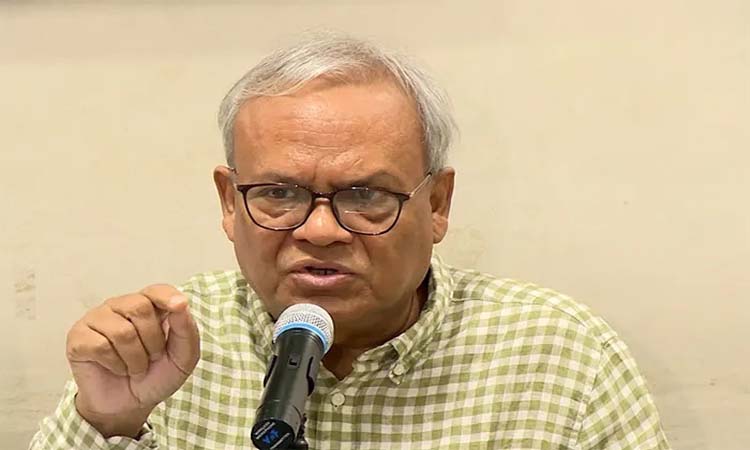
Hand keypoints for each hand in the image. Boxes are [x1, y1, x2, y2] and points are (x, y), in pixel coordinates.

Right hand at [65, 284, 199, 436]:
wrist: (131, 405)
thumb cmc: (156, 375)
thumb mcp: (183, 357)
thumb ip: (185, 329)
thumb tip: (180, 303)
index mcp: (149, 305)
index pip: (157, 290)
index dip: (167, 296)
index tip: (179, 306)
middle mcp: (121, 306)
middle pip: (140, 308)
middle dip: (153, 341)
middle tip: (152, 357)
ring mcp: (97, 319)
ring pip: (122, 331)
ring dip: (135, 359)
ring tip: (135, 367)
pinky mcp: (79, 337)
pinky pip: (100, 346)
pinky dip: (115, 364)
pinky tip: (117, 369)